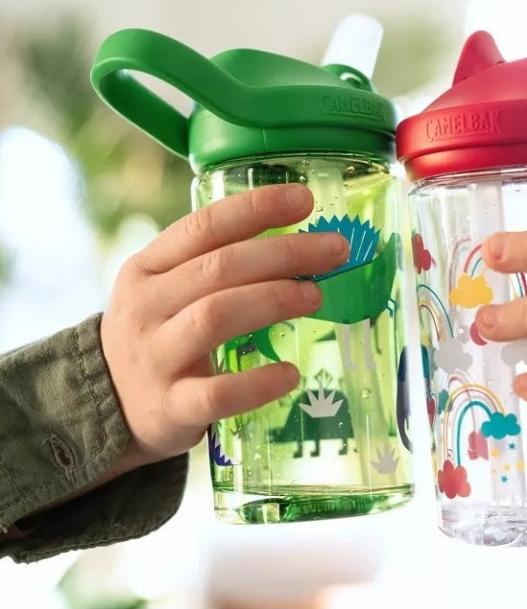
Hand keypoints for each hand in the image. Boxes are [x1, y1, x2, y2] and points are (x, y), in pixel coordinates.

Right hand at [101, 184, 348, 470]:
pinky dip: (258, 383)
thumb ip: (216, 264)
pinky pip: (217, 393)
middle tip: (335, 250)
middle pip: (218, 269)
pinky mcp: (171, 407)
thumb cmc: (160, 335)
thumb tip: (303, 239)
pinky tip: (290, 373)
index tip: (305, 199)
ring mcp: (156, 358)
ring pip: (215, 318)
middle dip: (283, 253)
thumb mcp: (167, 290)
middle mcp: (146, 308)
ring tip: (316, 295)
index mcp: (147, 268)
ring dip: (273, 301)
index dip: (256, 209)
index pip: (203, 227)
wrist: (110, 409)